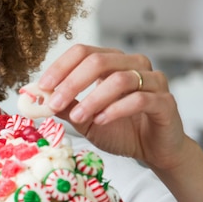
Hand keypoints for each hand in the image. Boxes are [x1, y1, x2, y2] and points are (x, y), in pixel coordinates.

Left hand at [38, 43, 190, 171]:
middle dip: (72, 83)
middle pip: (99, 61)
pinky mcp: (165, 101)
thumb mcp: (84, 119)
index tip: (42, 86)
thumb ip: (64, 106)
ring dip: (93, 99)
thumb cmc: (119, 130)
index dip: (61, 67)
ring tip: (77, 117)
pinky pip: (140, 99)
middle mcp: (133, 65)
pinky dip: (116, 109)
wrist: (152, 149)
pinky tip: (101, 120)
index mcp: (112, 63)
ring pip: (120, 79)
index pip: (83, 52)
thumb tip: (36, 98)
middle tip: (54, 103)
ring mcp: (153, 81)